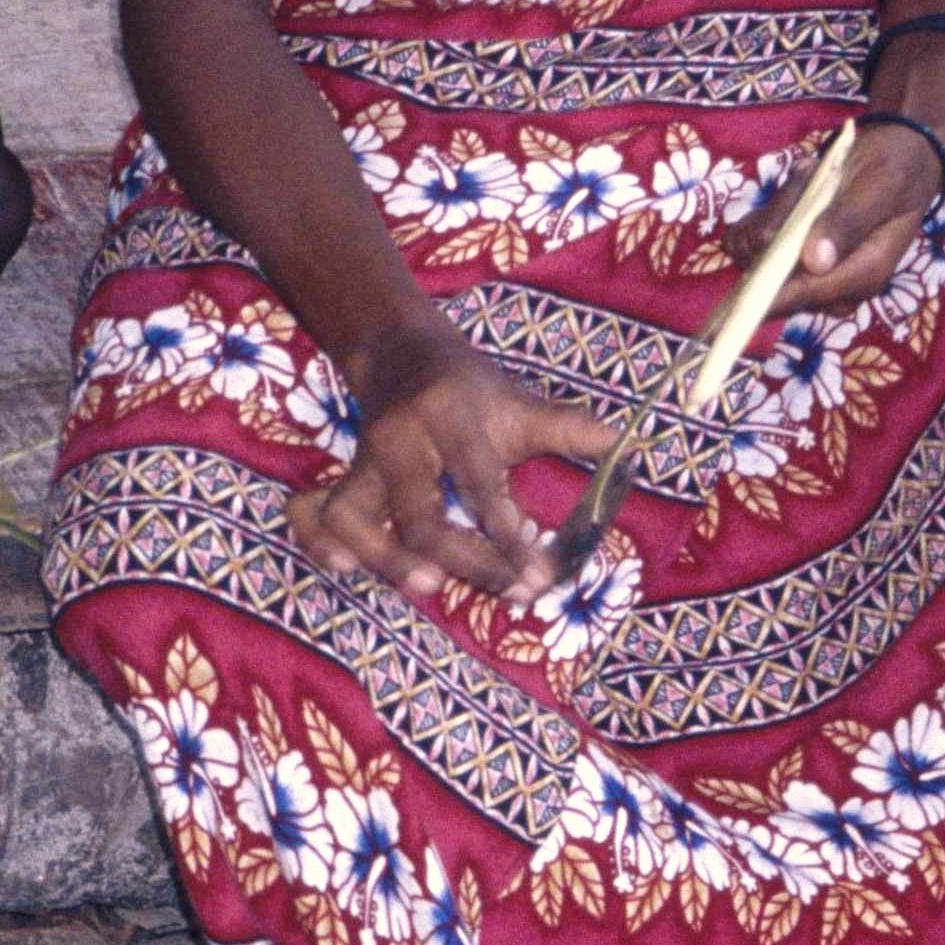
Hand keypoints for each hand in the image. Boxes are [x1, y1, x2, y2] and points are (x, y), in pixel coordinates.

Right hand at [287, 318, 617, 603]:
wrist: (402, 352)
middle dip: (463, 559)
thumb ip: (567, 428)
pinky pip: (316, 513)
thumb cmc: (471, 390)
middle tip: (507, 591)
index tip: (539, 575)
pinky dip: (322, 542)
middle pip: (421, 514)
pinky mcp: (343, 478)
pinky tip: (345, 569)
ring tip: (426, 587)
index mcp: (448, 417)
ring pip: (355, 515)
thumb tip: (628, 447)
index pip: (479, 483)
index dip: (507, 535)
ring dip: (386, 558)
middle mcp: (399, 439)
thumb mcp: (518, 402)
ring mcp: (363, 460)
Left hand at [731, 119, 944, 322]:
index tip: (741, 288)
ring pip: (755, 251)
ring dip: (775, 207)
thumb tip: (816, 263)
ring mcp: (806, 272)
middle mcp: (831, 284)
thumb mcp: (880, 188)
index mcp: (863, 276)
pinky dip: (763, 209)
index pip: (808, 294)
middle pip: (773, 273)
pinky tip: (795, 187)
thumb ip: (850, 223)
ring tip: (810, 174)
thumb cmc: (894, 173)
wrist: (897, 159)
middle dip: (779, 220)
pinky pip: (747, 241)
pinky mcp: (785, 255)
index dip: (770, 295)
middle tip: (810, 174)